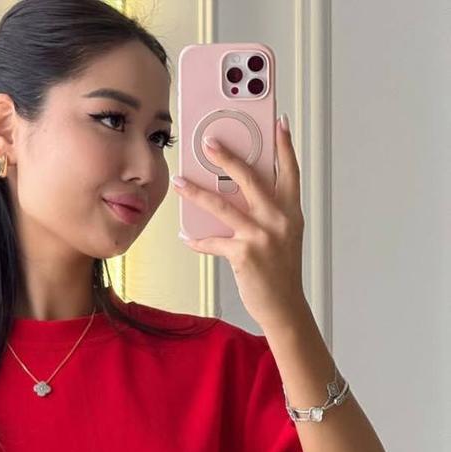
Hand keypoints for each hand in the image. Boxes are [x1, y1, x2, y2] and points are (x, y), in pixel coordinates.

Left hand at [172, 116, 307, 332]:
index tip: (278, 122)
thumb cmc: (281, 273)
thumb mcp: (284, 236)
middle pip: (251, 178)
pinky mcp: (244, 255)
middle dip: (227, 156)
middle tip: (209, 142)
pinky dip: (196, 239)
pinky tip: (185, 234)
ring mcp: (262, 236)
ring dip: (197, 192)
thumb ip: (269, 213)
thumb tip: (238, 196)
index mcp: (291, 212)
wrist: (284, 307)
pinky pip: (212, 241)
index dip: (284, 146)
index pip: (289, 171)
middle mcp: (279, 219)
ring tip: (181, 181)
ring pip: (223, 206)